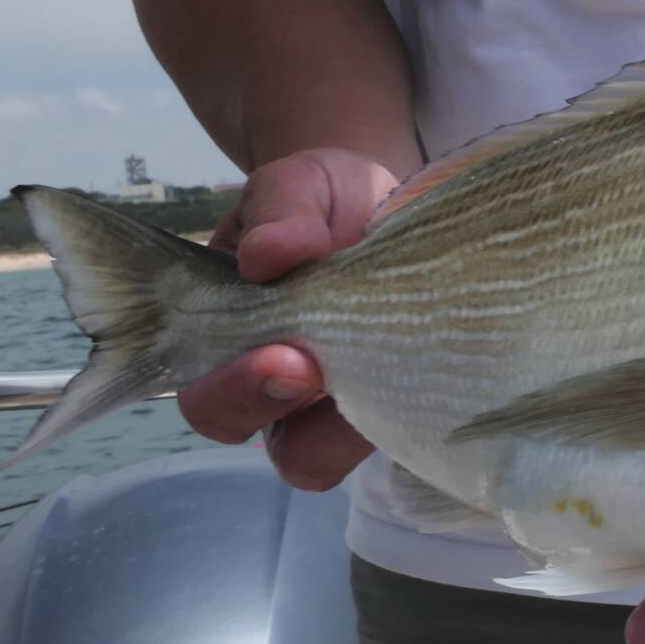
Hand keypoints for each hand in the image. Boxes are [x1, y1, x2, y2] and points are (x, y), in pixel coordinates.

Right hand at [176, 147, 397, 489]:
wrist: (393, 207)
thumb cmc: (328, 204)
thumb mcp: (300, 186)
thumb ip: (280, 209)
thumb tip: (265, 253)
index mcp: (234, 347)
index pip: (210, 401)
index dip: (235, 391)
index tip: (283, 354)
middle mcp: (281, 395)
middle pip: (267, 444)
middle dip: (280, 408)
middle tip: (311, 367)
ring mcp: (344, 409)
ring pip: (327, 457)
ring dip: (347, 428)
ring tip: (383, 370)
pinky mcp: (403, 410)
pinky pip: (401, 440)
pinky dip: (414, 416)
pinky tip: (435, 373)